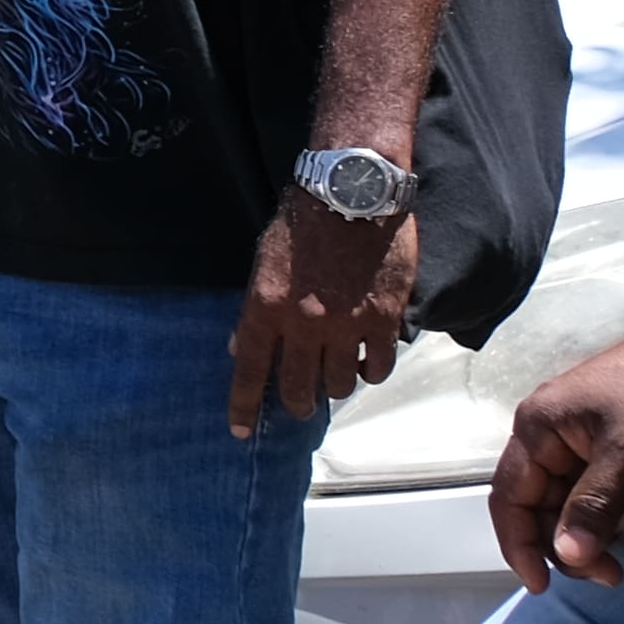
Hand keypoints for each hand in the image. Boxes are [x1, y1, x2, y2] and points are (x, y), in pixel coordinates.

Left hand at [227, 188, 417, 432]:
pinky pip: (379, 366)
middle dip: (297, 403)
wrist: (353, 191)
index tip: (241, 432)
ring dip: (336, 385)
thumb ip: (255, 308)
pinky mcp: (384, 318)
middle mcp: (304, 323)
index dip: (244, 405)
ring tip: (336, 374)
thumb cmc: (303, 221)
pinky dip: (372, 370)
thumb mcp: (263, 261)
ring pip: (341, 384)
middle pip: (298, 387)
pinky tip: (368, 361)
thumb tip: (238, 346)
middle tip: (300, 403)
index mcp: (266, 306)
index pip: (249, 369)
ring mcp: (347, 324)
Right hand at [487, 291, 623, 591]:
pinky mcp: (603, 447)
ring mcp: (575, 441)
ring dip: (585, 537)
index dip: (519, 545)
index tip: (542, 586)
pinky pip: (588, 494)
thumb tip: (567, 555)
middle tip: (607, 576)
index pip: (509, 498)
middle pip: (536, 506)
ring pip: (564, 504)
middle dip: (563, 546)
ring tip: (619, 563)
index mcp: (537, 428)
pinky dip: (602, 520)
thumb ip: (595, 504)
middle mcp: (547, 435)